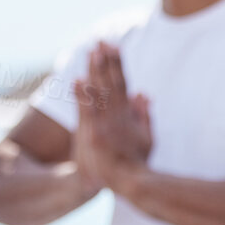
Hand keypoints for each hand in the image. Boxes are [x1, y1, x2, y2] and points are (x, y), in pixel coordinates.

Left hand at [73, 41, 152, 191]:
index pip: (123, 83)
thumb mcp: (147, 137)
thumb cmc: (138, 162)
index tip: (113, 47)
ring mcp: (106, 126)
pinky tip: (77, 80)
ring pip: (99, 92)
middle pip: (111, 83)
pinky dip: (81, 95)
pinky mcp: (95, 136)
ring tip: (91, 52)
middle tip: (100, 41)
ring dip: (95, 71)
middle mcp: (119, 116)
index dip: (118, 64)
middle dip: (106, 61)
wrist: (132, 183)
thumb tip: (142, 93)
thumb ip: (144, 115)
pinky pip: (87, 111)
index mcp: (130, 114)